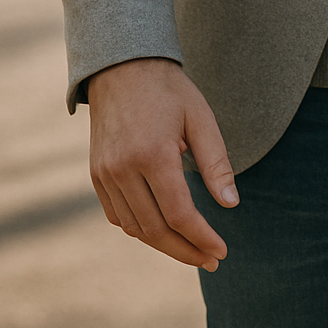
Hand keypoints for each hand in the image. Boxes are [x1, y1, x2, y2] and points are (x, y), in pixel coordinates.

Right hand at [87, 57, 237, 270]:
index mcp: (152, 154)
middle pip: (155, 229)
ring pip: (135, 228)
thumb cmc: (169, 91)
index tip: (221, 250)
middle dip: (185, 251)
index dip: (201, 237)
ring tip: (191, 248)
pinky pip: (117, 216)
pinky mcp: (96, 176)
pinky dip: (140, 229)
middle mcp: (123, 169)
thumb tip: (231, 204)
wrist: (122, 68)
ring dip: (163, 244)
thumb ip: (216, 163)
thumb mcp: (201, 119)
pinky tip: (162, 228)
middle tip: (210, 260)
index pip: (179, 213)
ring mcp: (105, 174)